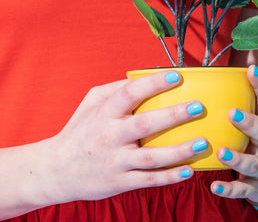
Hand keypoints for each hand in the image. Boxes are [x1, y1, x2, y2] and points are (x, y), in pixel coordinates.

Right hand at [37, 71, 202, 203]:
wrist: (55, 171)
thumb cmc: (79, 131)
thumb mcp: (90, 103)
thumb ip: (115, 88)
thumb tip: (144, 75)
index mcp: (104, 114)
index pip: (129, 94)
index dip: (153, 83)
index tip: (176, 75)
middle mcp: (109, 137)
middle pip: (144, 125)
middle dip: (173, 115)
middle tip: (198, 107)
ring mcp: (115, 162)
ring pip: (151, 157)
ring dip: (179, 151)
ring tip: (202, 142)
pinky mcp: (119, 182)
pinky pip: (148, 180)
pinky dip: (169, 177)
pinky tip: (189, 171)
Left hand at [209, 66, 257, 204]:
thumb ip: (248, 95)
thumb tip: (236, 55)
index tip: (252, 69)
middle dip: (248, 122)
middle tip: (232, 113)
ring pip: (252, 163)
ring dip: (237, 158)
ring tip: (222, 152)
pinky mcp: (256, 187)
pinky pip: (242, 190)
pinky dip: (229, 189)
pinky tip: (214, 186)